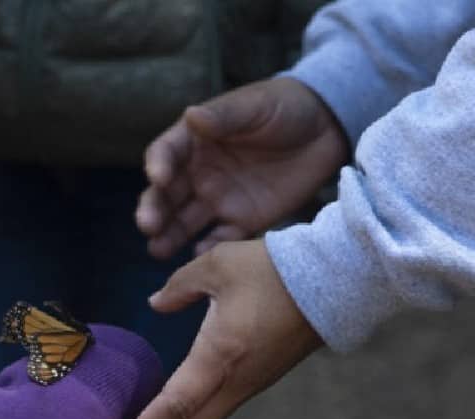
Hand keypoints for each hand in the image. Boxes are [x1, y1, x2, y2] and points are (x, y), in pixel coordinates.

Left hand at [110, 239, 322, 418]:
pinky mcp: (259, 378)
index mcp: (219, 356)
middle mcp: (235, 381)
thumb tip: (156, 303)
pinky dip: (188, 415)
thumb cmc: (276, 269)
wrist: (338, 280)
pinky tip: (169, 402)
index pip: (173, 406)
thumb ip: (179, 285)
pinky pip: (217, 407)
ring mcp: (250, 384)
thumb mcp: (217, 264)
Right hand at [137, 77, 349, 259]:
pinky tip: (199, 257)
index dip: (158, 166)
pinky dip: (208, 249)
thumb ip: (224, 116)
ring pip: (185, 221)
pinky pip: (220, 238)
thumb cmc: (285, 107)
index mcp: (195, 141)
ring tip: (157, 250)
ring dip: (169, 236)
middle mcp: (199, 173)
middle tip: (147, 226)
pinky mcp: (242, 220)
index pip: (165, 154)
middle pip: (166, 195)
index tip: (158, 178)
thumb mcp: (255, 106)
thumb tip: (192, 116)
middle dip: (154, 210)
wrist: (327, 129)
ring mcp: (219, 199)